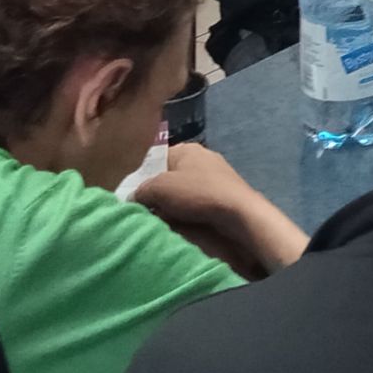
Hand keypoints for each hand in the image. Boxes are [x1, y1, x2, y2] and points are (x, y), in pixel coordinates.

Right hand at [133, 144, 257, 231]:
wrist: (238, 212)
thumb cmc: (197, 193)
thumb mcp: (160, 188)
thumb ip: (142, 190)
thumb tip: (134, 197)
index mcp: (187, 149)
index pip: (156, 159)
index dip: (143, 178)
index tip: (136, 197)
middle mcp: (202, 157)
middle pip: (170, 177)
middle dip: (159, 194)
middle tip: (148, 211)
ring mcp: (216, 175)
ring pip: (184, 191)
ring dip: (174, 206)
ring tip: (164, 221)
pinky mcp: (224, 193)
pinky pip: (198, 201)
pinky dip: (190, 211)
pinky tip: (184, 223)